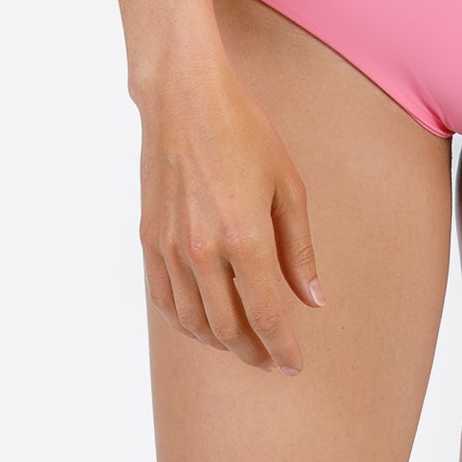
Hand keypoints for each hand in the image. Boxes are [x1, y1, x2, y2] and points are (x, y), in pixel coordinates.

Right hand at [137, 55, 326, 377]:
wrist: (183, 98)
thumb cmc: (243, 131)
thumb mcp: (287, 184)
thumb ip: (299, 248)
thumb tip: (312, 299)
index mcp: (245, 237)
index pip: (268, 315)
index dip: (283, 347)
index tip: (295, 363)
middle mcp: (203, 251)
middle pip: (229, 329)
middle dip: (254, 352)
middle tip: (272, 357)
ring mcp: (171, 248)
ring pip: (194, 323)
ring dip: (221, 343)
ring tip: (242, 342)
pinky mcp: (149, 240)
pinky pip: (164, 302)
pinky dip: (186, 323)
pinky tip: (203, 322)